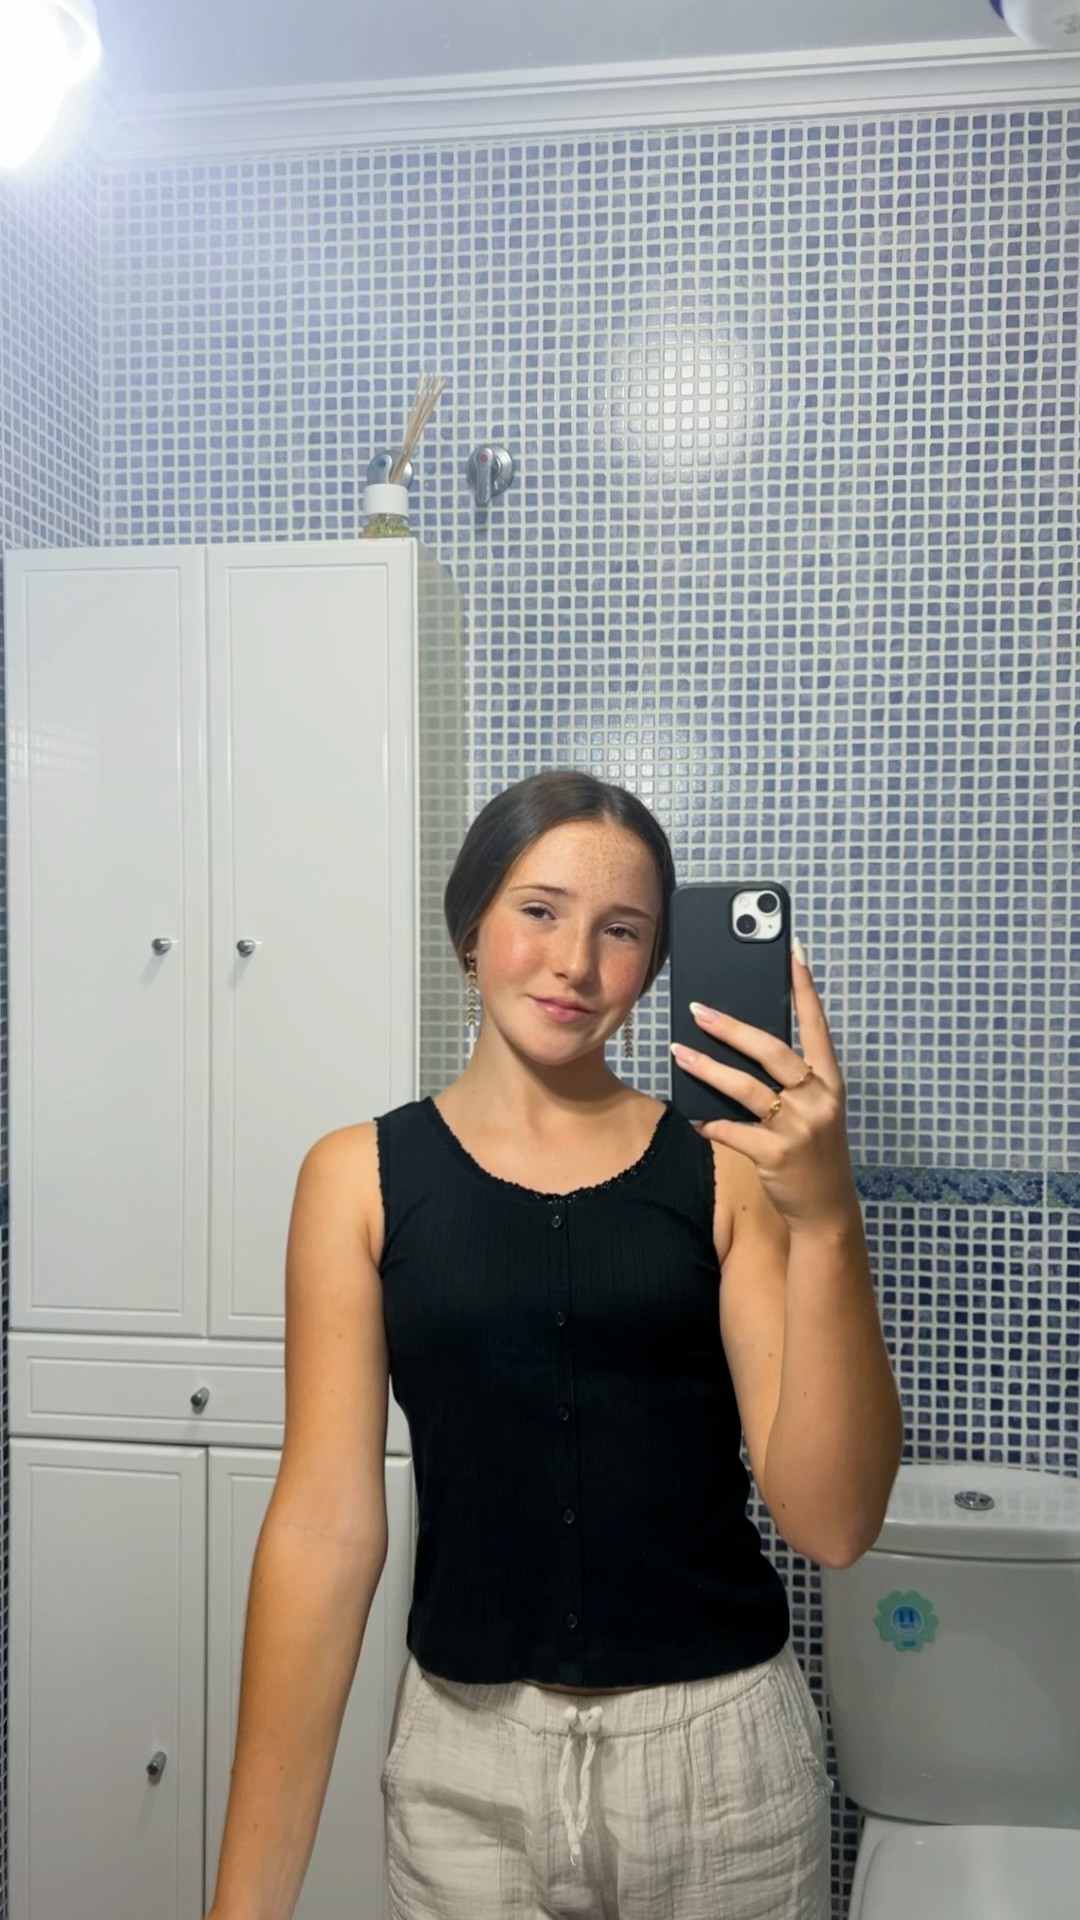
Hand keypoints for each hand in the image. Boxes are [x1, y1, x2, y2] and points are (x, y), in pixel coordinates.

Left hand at [670, 943, 857, 1232]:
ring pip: (745, 1088)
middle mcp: (819, 1100)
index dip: (805, 989)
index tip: (793, 953)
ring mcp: (799, 1128)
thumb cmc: (814, 1149)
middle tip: (699, 1010)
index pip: (817, 1027)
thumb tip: (743, 1042)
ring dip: (707, 1068)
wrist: (826, 1208)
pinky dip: (708, 1122)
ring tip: (678, 1052)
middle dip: (732, 1028)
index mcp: (830, 1082)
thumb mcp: (815, 1109)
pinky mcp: (776, 1155)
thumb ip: (792, 1079)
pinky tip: (689, 1115)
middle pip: (772, 1052)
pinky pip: (732, 1131)